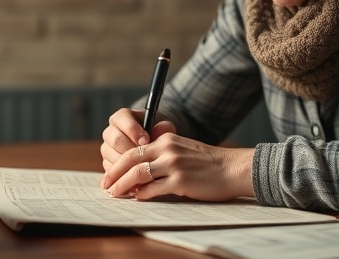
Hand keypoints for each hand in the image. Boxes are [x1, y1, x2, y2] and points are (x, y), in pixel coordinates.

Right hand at [99, 108, 174, 170]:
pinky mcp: (107, 162)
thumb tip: (158, 130)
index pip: (121, 118)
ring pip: (112, 156)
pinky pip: (112, 169)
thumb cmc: (158, 135)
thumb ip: (163, 127)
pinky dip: (124, 173)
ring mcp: (107, 148)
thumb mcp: (164, 128)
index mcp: (121, 117)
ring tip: (143, 167)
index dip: (133, 129)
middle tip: (145, 156)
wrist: (154, 149)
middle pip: (115, 139)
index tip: (146, 140)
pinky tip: (137, 176)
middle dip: (131, 149)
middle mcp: (110, 131)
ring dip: (128, 163)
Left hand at [100, 124, 255, 201]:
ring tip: (116, 194)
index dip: (118, 163)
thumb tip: (139, 174)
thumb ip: (161, 156)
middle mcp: (167, 149)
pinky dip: (143, 194)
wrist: (232, 168)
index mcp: (165, 139)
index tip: (109, 174)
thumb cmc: (208, 162)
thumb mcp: (182, 149)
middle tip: (106, 185)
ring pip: (138, 174)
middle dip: (114, 174)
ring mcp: (174, 165)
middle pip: (131, 160)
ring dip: (124, 185)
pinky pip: (154, 189)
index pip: (134, 150)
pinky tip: (138, 198)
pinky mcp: (181, 181)